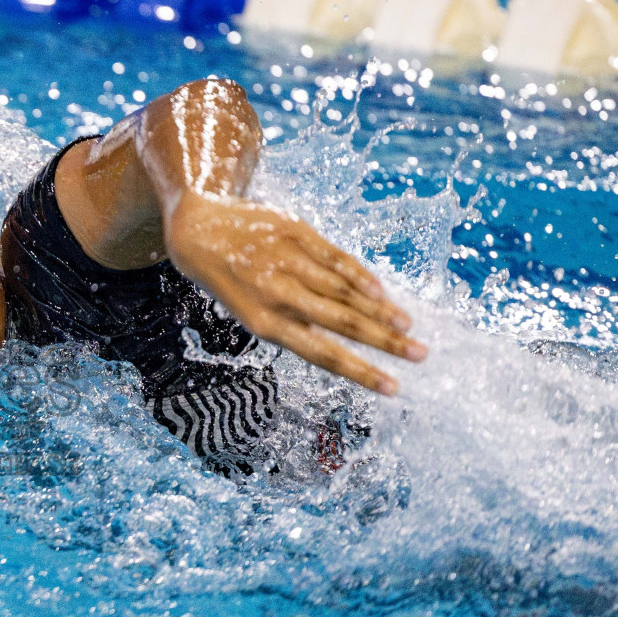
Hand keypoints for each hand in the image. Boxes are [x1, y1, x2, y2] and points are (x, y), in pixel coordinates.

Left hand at [164, 195, 425, 394]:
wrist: (197, 229)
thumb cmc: (230, 280)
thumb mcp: (249, 311)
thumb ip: (294, 324)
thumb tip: (349, 338)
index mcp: (264, 322)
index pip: (322, 354)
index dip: (360, 371)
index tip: (393, 387)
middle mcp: (276, 292)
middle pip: (342, 322)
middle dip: (385, 342)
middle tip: (420, 356)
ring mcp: (287, 259)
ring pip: (344, 290)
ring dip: (381, 310)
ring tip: (408, 327)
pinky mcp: (295, 231)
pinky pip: (336, 257)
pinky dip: (361, 275)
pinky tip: (383, 292)